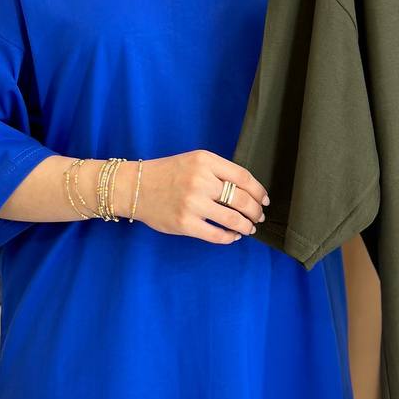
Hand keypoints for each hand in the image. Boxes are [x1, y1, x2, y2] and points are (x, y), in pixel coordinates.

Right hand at [126, 150, 268, 243]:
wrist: (133, 187)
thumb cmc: (167, 174)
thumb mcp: (194, 161)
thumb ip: (219, 172)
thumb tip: (249, 192)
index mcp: (205, 161)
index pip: (243, 177)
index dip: (259, 191)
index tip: (264, 200)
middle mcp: (200, 180)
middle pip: (242, 199)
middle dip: (256, 211)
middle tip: (259, 217)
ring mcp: (192, 203)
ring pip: (233, 219)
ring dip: (246, 226)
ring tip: (249, 228)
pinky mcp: (184, 223)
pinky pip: (216, 234)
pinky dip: (229, 237)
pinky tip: (232, 236)